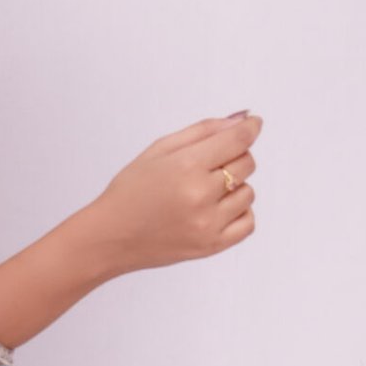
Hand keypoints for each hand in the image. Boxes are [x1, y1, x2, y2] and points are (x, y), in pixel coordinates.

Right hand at [89, 110, 262, 274]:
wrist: (111, 237)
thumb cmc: (131, 191)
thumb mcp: (159, 150)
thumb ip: (203, 131)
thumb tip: (242, 119)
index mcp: (186, 166)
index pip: (238, 140)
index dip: (250, 129)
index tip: (254, 125)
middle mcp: (200, 195)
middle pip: (247, 164)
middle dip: (235, 157)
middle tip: (210, 165)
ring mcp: (208, 224)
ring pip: (249, 193)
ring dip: (235, 187)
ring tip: (206, 192)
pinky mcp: (211, 246)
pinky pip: (248, 223)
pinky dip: (240, 212)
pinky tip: (218, 209)